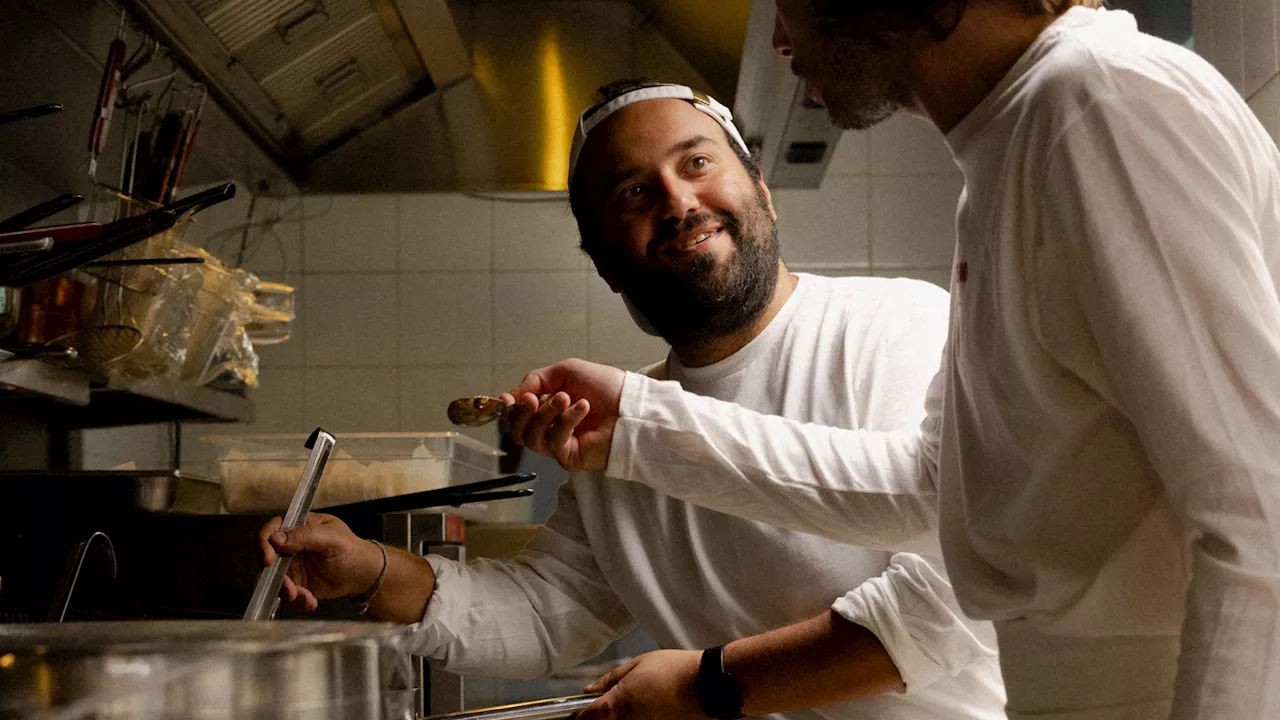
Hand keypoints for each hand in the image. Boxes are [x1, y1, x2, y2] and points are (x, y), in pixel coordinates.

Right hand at [257, 513, 382, 610]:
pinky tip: (311, 600)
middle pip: (268, 557)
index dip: (265, 542)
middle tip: (289, 585)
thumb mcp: (332, 538)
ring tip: (305, 595)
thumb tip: (278, 538)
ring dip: (287, 591)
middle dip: (274, 575)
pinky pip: (287, 594)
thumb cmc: (352, 550)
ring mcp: (292, 566)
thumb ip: (306, 535)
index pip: (273, 529)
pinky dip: (297, 600)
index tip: (269, 559)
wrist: (362, 574)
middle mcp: (291, 546)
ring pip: (275, 579)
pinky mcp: (296, 584)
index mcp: (300, 526)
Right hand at [500, 358, 625, 472]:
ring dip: (546, 413)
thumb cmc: (605, 386)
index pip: (516, 416)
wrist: (631, 404)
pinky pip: (554, 442)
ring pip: (532, 437)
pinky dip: (566, 421)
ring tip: (567, 398)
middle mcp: (551, 428)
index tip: (507, 399)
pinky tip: (582, 408)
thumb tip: (508, 397)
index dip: (508, 409)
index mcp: (547, 409)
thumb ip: (534, 380)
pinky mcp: (570, 458)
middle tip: (533, 399)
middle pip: (517, 431)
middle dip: (521, 413)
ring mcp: (560, 445)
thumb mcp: (565, 372)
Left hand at [577, 649, 704, 719]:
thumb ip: (610, 679)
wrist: (706, 685)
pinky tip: (652, 708)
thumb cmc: (674, 671)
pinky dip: (640, 717)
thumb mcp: (637, 665)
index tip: (584, 710)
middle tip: (615, 701)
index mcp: (618, 704)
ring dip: (623, 716)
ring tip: (640, 701)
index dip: (581, 714)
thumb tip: (590, 689)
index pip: (587, 718)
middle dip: (605, 715)